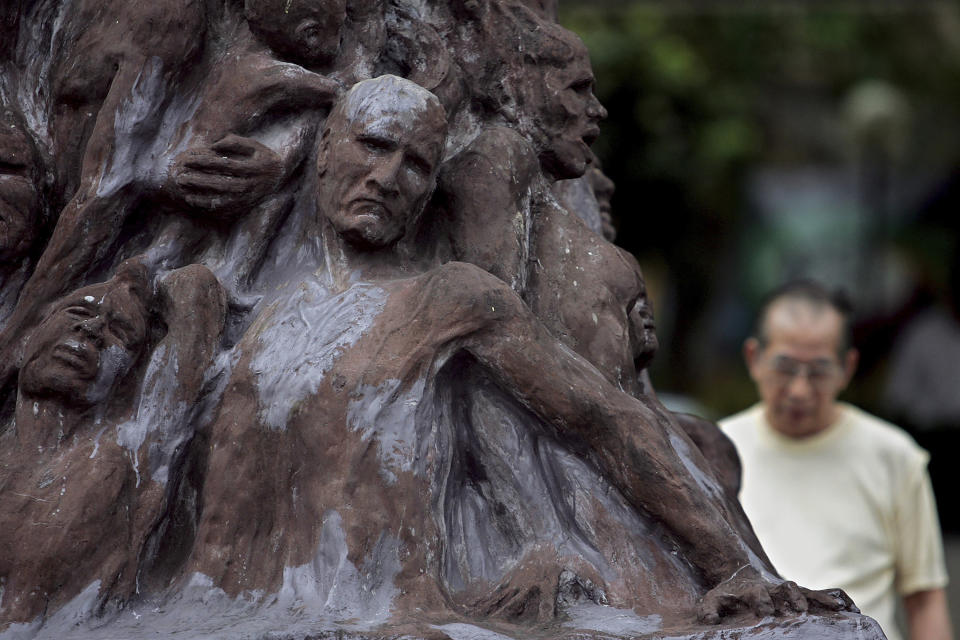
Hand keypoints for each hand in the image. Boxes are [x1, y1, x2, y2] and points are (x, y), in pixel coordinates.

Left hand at [168, 135, 282, 216]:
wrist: (282, 176)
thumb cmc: (263, 156)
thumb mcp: (254, 145)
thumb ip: (235, 142)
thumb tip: (213, 145)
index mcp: (252, 168)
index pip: (223, 164)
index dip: (204, 161)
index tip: (187, 158)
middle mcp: (250, 184)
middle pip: (220, 182)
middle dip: (198, 179)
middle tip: (180, 176)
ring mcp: (247, 197)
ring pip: (220, 197)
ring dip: (200, 193)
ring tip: (183, 188)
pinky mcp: (244, 205)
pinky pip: (224, 207)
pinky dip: (207, 205)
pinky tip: (193, 200)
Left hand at [698, 566, 856, 623]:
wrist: (738, 572)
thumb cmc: (726, 592)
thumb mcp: (712, 598)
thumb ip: (709, 608)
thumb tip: (708, 620)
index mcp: (754, 590)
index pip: (758, 594)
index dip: (761, 601)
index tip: (765, 611)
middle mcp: (774, 588)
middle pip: (786, 589)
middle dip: (793, 598)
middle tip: (800, 608)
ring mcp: (787, 590)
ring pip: (806, 591)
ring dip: (819, 598)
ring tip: (837, 607)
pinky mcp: (798, 594)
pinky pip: (818, 596)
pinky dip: (834, 600)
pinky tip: (852, 608)